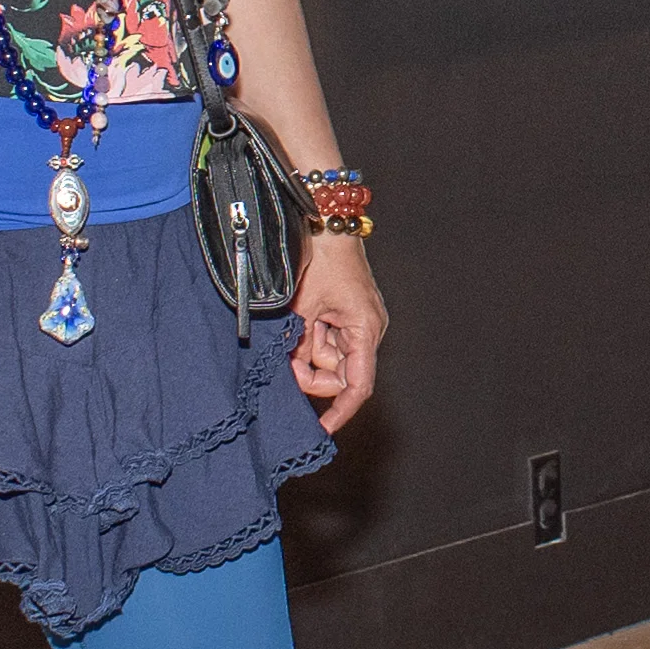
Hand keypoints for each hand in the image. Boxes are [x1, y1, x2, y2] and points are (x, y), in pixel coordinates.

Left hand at [289, 234, 385, 430]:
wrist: (324, 219)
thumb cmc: (320, 256)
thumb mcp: (302, 306)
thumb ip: (297, 346)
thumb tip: (290, 377)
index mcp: (364, 329)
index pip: (357, 385)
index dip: (340, 411)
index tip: (322, 429)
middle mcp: (366, 329)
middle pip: (338, 374)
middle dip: (309, 372)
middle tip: (283, 361)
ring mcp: (355, 321)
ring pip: (327, 357)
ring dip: (305, 350)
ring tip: (291, 321)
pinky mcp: (344, 313)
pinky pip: (325, 339)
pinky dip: (307, 337)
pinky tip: (297, 319)